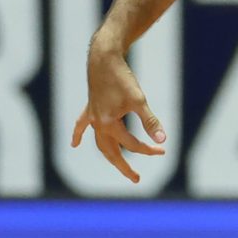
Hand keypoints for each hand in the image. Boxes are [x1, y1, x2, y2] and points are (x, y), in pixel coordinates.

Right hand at [71, 37, 166, 181]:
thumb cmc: (122, 78)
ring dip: (109, 154)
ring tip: (117, 165)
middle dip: (123, 166)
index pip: (131, 144)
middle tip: (136, 179)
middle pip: (111, 151)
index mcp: (109, 124)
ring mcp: (92, 116)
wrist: (104, 58)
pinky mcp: (91, 107)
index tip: (162, 150)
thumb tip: (163, 140)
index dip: (148, 149)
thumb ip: (150, 121)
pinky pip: (82, 125)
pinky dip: (78, 134)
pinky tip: (74, 144)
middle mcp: (98, 123)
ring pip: (99, 142)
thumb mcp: (139, 100)